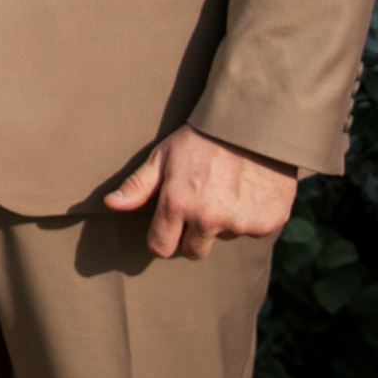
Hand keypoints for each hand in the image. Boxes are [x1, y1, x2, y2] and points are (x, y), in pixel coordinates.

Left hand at [103, 125, 297, 259]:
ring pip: (224, 238)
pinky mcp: (267, 223)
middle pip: (193, 251)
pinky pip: (253, 231)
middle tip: (200, 207)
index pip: (161, 247)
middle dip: (192, 236)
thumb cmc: (203, 139)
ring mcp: (240, 223)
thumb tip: (110, 204)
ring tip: (226, 190)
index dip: (162, 238)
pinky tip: (248, 192)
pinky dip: (250, 217)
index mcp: (178, 204)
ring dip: (223, 223)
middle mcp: (208, 219)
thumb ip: (138, 186)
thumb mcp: (164, 156)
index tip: (168, 226)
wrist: (255, 125)